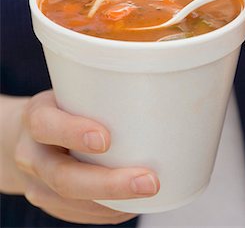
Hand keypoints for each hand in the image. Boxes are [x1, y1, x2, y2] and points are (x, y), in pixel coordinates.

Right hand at [2, 91, 159, 224]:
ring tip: (150, 194)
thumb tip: (158, 90)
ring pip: (71, 202)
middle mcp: (30, 154)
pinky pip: (77, 214)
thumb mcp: (69, 91)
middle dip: (109, 184)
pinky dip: (107, 212)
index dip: (73, 133)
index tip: (106, 139)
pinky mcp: (49, 202)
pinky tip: (131, 204)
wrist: (26, 135)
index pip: (45, 125)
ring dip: (114, 203)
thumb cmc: (60, 108)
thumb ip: (99, 93)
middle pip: (63, 177)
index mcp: (36, 117)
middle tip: (149, 181)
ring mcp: (37, 184)